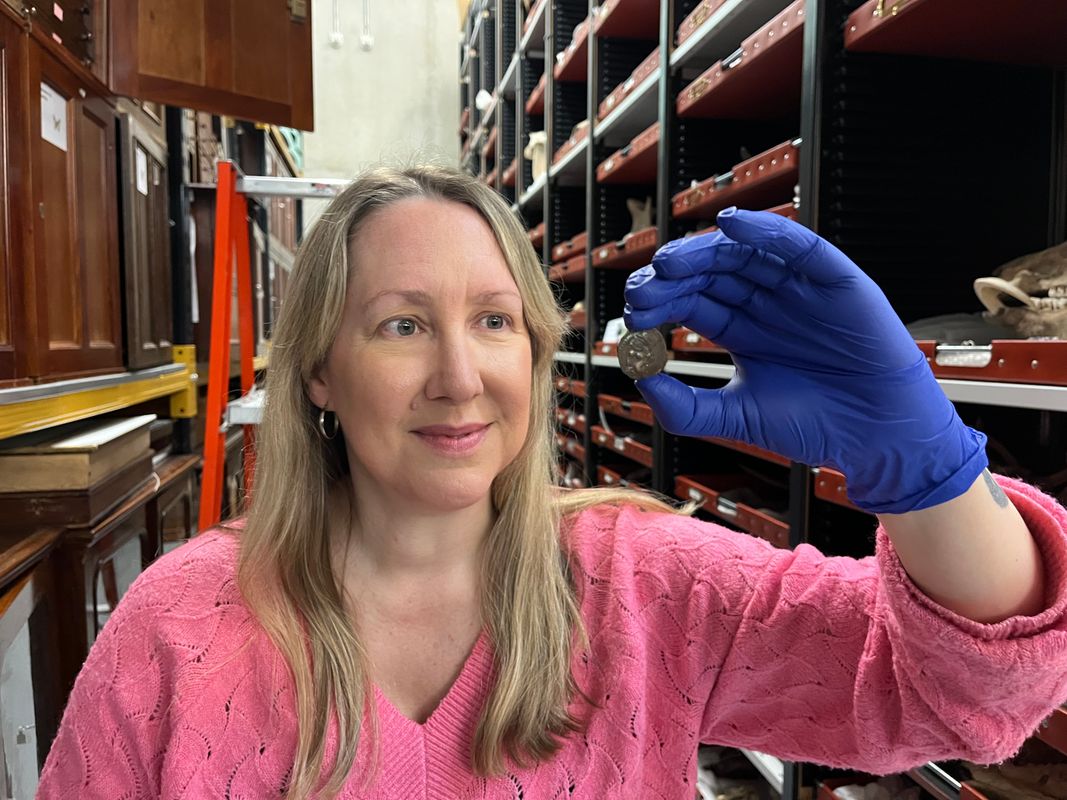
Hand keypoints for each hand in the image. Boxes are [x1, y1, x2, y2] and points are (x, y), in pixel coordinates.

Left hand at [623, 208, 987, 512]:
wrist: (876, 437)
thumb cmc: (813, 426)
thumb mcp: (737, 416)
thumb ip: (686, 407)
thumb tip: (640, 381)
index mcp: (740, 330)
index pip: (691, 303)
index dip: (662, 302)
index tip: (635, 312)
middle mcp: (764, 303)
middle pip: (710, 275)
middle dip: (673, 278)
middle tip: (643, 287)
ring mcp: (796, 288)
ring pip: (743, 256)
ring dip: (704, 253)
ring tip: (670, 262)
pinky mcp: (832, 278)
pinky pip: (796, 245)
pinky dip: (765, 230)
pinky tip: (732, 224)